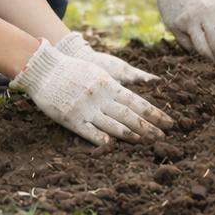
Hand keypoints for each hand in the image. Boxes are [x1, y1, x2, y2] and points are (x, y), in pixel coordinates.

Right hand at [10, 39, 173, 145]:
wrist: (45, 70)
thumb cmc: (73, 69)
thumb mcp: (98, 72)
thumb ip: (114, 86)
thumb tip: (134, 95)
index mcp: (109, 85)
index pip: (138, 101)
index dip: (155, 113)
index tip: (169, 121)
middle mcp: (101, 97)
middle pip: (130, 115)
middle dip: (149, 127)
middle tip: (164, 136)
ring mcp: (86, 109)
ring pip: (113, 125)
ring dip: (131, 135)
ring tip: (146, 143)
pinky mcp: (71, 119)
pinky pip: (88, 131)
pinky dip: (101, 139)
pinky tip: (112, 145)